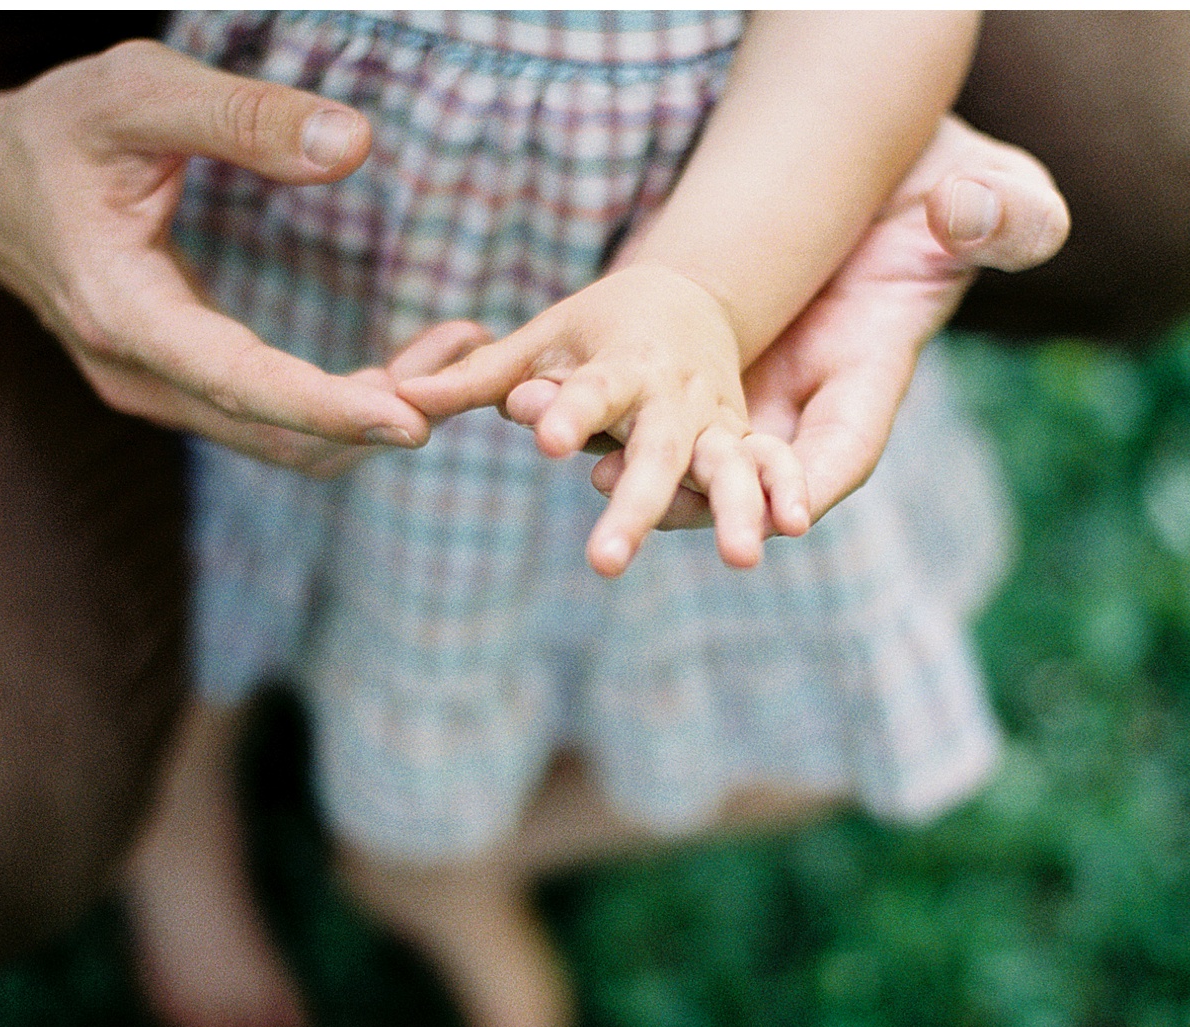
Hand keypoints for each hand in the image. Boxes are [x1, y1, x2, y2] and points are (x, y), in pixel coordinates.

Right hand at [0, 41, 487, 477]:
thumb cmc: (52, 134)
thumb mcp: (135, 94)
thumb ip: (241, 118)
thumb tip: (355, 145)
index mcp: (124, 313)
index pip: (241, 383)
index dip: (329, 406)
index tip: (413, 417)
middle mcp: (142, 376)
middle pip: (277, 433)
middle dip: (378, 412)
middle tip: (473, 368)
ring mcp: (161, 391)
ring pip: (281, 439)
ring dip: (371, 413)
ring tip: (458, 359)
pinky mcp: (184, 387)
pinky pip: (273, 420)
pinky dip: (344, 406)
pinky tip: (406, 366)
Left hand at [399, 264, 808, 576]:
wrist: (687, 301)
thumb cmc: (596, 329)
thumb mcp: (539, 343)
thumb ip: (479, 377)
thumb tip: (396, 400)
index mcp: (619, 365)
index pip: (588, 393)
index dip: (568, 413)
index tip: (545, 437)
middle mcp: (670, 395)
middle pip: (653, 452)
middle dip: (635, 505)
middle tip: (606, 562)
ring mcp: (712, 420)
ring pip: (724, 467)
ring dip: (734, 510)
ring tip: (744, 560)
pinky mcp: (739, 444)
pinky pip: (764, 472)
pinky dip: (782, 496)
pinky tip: (793, 530)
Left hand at [577, 114, 1069, 528]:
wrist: (884, 170)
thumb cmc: (955, 187)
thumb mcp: (999, 199)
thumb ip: (1004, 216)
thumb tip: (967, 211)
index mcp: (874, 373)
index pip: (847, 451)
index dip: (811, 485)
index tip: (781, 520)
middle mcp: (804, 398)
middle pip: (750, 473)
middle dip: (703, 502)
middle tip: (653, 518)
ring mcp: (749, 381)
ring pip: (687, 442)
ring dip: (640, 459)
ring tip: (588, 463)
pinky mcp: (699, 358)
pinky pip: (648, 394)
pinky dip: (607, 403)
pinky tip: (558, 399)